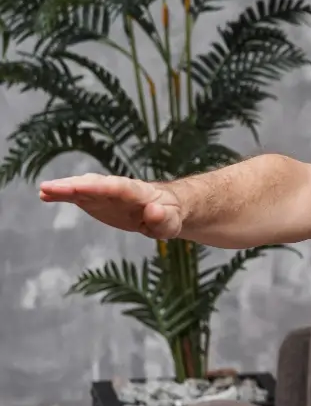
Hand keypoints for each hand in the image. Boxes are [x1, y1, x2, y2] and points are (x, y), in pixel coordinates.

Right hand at [39, 174, 183, 238]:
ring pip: (83, 187)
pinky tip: (44, 195)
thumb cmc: (170, 215)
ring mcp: (106, 193)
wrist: (166, 208)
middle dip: (75, 185)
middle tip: (50, 187)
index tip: (79, 185)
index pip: (117, 187)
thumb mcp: (171, 222)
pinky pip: (78, 195)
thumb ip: (163, 218)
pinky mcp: (97, 200)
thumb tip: (154, 211)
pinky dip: (63, 194)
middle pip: (96, 184)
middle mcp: (118, 188)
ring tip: (44, 190)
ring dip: (64, 188)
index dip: (98, 186)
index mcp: (138, 193)